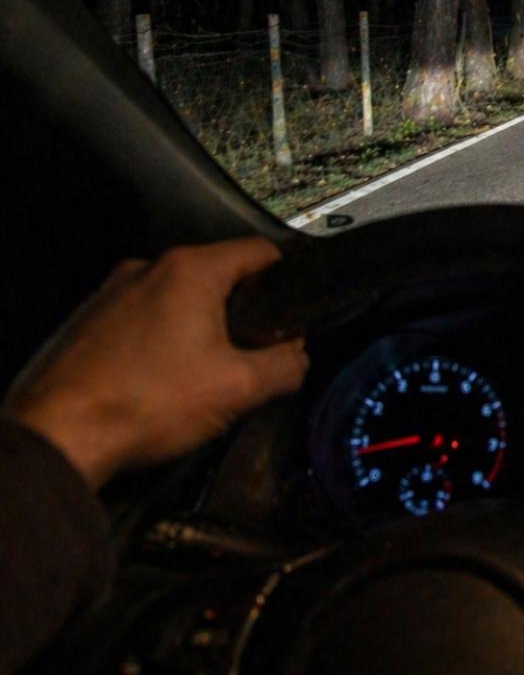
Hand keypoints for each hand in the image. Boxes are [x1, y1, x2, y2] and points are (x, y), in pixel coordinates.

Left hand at [3, 237, 308, 489]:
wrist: (58, 437)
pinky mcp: (86, 321)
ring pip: (177, 298)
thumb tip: (299, 356)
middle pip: (218, 276)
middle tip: (253, 354)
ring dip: (197, 327)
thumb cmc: (149, 404)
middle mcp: (148, 268)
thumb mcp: (239, 389)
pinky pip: (142, 318)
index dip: (288, 281)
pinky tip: (160, 380)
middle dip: (241, 311)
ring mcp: (111, 292)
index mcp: (190, 270)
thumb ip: (287, 365)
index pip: (261, 252)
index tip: (294, 314)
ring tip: (203, 374)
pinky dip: (160, 340)